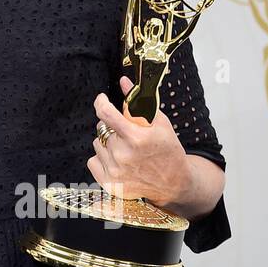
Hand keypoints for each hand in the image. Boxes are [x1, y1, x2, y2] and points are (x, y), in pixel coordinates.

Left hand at [87, 76, 191, 204]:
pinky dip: (102, 158)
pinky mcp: (109, 183)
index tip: (102, 99)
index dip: (101, 102)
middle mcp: (123, 155)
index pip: (106, 113)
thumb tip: (123, 81)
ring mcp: (115, 171)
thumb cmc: (169, 152)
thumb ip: (139, 102)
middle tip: (127, 134)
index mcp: (136, 138)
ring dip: (107, 143)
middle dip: (112, 127)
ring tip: (126, 149)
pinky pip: (92, 160)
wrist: (174, 184)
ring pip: (97, 144)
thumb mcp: (161, 124)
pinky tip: (118, 161)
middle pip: (102, 128)